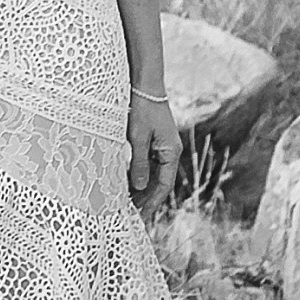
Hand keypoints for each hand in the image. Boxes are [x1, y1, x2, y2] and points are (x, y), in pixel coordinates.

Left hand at [127, 89, 179, 205]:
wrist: (145, 84)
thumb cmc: (143, 108)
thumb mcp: (138, 137)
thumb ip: (140, 163)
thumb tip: (140, 187)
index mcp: (171, 151)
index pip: (164, 184)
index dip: (153, 201)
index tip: (142, 215)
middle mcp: (170, 150)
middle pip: (160, 181)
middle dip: (147, 198)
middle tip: (132, 213)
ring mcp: (163, 146)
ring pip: (154, 173)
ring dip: (143, 187)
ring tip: (127, 202)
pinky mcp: (155, 140)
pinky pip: (149, 163)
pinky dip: (140, 174)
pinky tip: (128, 182)